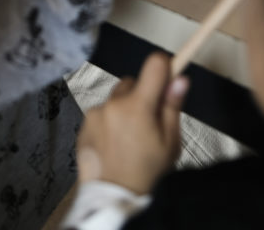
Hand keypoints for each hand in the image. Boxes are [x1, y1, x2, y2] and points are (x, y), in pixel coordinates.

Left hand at [77, 52, 187, 194]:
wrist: (112, 199)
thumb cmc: (146, 173)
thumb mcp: (169, 143)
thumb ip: (173, 107)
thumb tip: (180, 78)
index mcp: (139, 106)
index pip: (154, 64)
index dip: (164, 66)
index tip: (168, 75)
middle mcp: (114, 104)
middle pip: (133, 82)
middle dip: (142, 95)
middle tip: (147, 122)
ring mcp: (95, 114)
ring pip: (115, 99)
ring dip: (122, 110)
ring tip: (128, 138)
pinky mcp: (83, 125)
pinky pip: (100, 114)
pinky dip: (107, 123)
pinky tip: (114, 144)